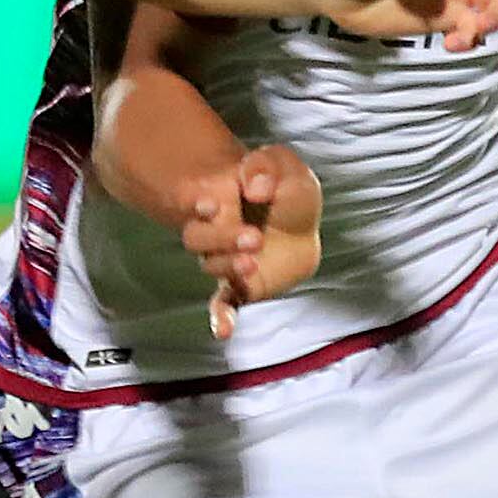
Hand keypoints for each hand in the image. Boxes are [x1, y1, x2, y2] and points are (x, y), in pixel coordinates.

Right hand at [178, 145, 321, 338]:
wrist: (301, 226)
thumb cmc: (287, 192)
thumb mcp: (283, 166)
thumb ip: (266, 167)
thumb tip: (256, 190)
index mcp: (218, 200)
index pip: (196, 204)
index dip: (198, 205)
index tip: (210, 205)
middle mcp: (213, 232)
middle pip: (196, 238)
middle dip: (221, 238)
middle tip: (253, 238)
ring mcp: (224, 261)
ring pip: (210, 266)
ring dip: (228, 265)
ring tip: (252, 262)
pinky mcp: (239, 286)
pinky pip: (224, 303)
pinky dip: (222, 317)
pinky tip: (223, 330)